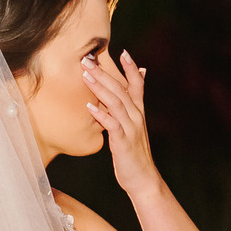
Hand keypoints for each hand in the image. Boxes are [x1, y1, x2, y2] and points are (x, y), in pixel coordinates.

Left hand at [82, 49, 157, 199]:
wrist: (143, 179)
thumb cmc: (133, 154)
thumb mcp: (133, 129)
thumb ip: (129, 111)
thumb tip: (124, 101)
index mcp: (138, 112)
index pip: (137, 85)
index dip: (131, 68)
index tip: (123, 51)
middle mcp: (137, 117)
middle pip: (121, 89)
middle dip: (104, 73)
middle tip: (88, 59)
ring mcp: (131, 128)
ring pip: (116, 103)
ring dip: (101, 88)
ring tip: (86, 76)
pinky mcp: (123, 142)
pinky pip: (112, 125)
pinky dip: (101, 114)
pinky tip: (89, 107)